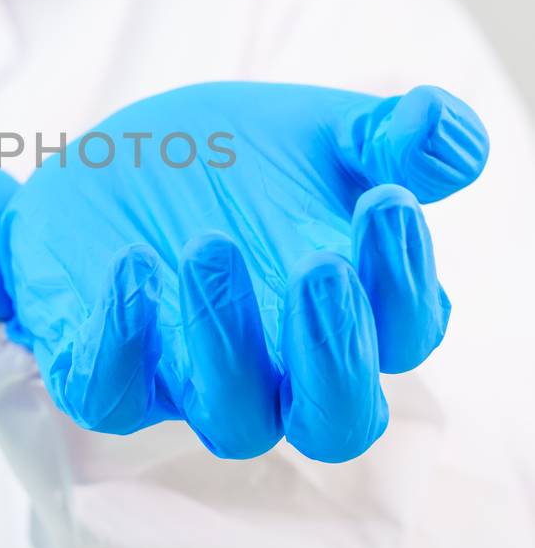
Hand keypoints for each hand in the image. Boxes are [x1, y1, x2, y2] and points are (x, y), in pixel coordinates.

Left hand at [0, 83, 488, 461]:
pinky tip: (131, 266)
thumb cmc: (243, 161)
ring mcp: (191, 379)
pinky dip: (122, 344)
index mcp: (351, 314)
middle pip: (335, 421)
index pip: (404, 335)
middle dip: (335, 351)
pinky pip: (112, 397)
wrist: (120, 161)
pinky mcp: (103, 367)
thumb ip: (390, 136)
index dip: (403, 280)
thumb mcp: (321, 132)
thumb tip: (444, 127)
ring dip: (227, 339)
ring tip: (211, 246)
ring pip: (233, 420)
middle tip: (321, 267)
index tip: (383, 197)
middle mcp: (281, 368)